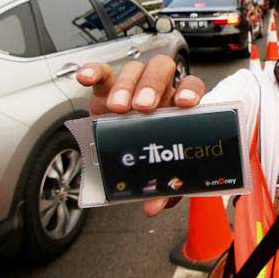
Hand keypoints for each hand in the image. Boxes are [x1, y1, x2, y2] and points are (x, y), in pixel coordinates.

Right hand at [76, 55, 205, 216]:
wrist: (128, 155)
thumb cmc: (152, 159)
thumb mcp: (161, 175)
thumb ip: (163, 190)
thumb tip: (152, 207)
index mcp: (179, 106)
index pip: (192, 86)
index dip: (190, 91)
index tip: (185, 104)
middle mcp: (159, 91)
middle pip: (161, 70)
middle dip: (153, 85)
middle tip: (144, 108)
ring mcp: (133, 87)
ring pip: (134, 70)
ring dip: (126, 85)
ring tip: (119, 109)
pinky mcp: (106, 90)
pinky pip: (102, 73)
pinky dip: (93, 71)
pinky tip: (86, 78)